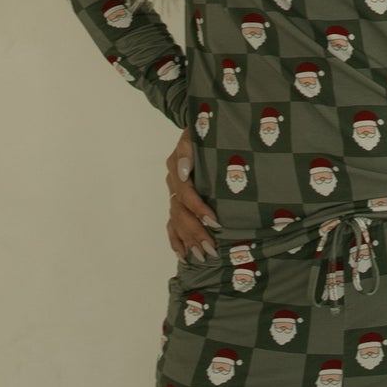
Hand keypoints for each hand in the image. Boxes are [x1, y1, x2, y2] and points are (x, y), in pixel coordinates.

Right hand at [165, 135, 220, 260]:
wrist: (201, 129)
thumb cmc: (206, 131)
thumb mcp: (199, 132)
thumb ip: (190, 149)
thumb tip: (185, 170)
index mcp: (178, 167)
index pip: (186, 193)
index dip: (198, 209)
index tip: (214, 222)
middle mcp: (174, 182)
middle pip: (180, 212)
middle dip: (195, 232)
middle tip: (211, 248)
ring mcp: (173, 193)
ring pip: (177, 221)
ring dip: (188, 240)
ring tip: (202, 256)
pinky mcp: (176, 201)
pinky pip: (171, 224)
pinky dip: (176, 240)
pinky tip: (183, 254)